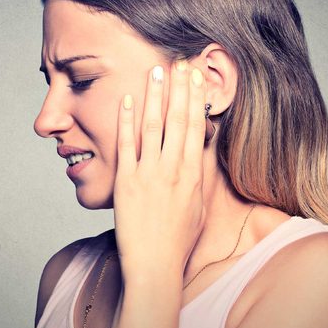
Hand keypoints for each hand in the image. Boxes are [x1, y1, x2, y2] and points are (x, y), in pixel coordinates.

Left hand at [113, 60, 207, 280]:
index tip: (197, 77)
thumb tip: (201, 150)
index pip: (196, 127)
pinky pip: (126, 145)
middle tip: (180, 61)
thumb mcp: (198, 205)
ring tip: (156, 71)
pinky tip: (129, 100)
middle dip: (180, 88)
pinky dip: (127, 121)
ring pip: (153, 126)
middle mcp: (173, 169)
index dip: (196, 98)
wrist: (155, 266)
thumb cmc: (178, 240)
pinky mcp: (126, 182)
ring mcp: (148, 174)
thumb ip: (199, 175)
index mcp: (193, 174)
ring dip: (155, 96)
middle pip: (177, 119)